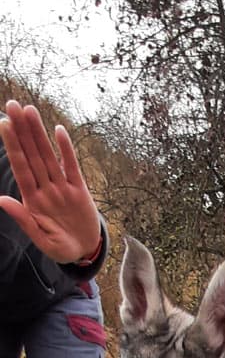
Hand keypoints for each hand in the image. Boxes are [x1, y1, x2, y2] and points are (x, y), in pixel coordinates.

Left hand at [0, 101, 100, 264]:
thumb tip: (1, 200)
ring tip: (29, 110)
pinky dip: (66, 149)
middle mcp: (45, 189)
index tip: (4, 125)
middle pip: (32, 155)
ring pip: (49, 156)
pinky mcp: (79, 190)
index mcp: (33, 200)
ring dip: (39, 133)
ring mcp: (62, 188)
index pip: (21, 168)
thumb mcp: (41, 240)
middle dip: (22, 131)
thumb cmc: (60, 248)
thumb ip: (23, 220)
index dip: (13, 147)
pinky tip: (58, 131)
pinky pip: (72, 166)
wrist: (84, 252)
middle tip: (13, 105)